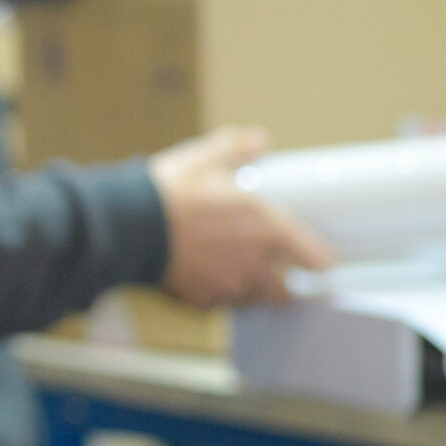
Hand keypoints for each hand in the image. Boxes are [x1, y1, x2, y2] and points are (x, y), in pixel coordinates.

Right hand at [150, 127, 335, 308]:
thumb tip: (257, 140)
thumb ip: (236, 149)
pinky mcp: (200, 300)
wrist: (128, 225)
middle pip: (285, 293)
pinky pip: (216, 305)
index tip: (314, 258)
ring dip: (246, 291)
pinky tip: (199, 278)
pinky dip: (213, 295)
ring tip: (229, 272)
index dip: (317, 259)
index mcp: (268, 228)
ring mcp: (228, 286)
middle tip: (269, 270)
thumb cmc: (168, 192)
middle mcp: (255, 263)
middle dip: (280, 284)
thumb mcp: (205, 159)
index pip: (316, 259)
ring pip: (250, 301)